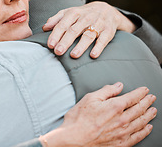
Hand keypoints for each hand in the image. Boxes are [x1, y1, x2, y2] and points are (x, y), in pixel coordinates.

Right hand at [40, 83, 155, 146]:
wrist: (73, 139)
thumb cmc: (79, 119)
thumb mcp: (90, 98)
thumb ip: (106, 91)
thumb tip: (118, 86)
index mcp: (115, 106)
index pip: (133, 97)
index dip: (141, 93)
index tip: (145, 90)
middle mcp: (122, 120)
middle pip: (139, 109)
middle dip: (147, 102)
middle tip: (152, 98)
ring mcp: (123, 133)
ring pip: (141, 122)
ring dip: (148, 115)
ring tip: (153, 110)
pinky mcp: (121, 143)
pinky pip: (138, 136)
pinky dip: (145, 131)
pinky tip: (147, 127)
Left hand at [42, 1, 136, 58]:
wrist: (107, 9)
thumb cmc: (82, 14)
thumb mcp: (69, 13)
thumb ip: (56, 20)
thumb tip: (44, 28)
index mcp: (74, 13)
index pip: (63, 24)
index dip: (56, 34)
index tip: (50, 45)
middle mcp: (86, 17)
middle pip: (74, 30)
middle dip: (65, 41)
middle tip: (58, 51)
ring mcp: (98, 24)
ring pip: (88, 35)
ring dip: (81, 45)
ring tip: (73, 55)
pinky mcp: (108, 31)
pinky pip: (103, 39)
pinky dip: (99, 47)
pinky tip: (93, 55)